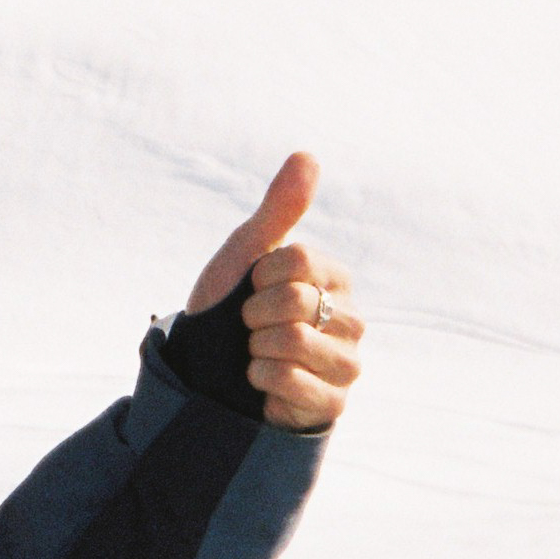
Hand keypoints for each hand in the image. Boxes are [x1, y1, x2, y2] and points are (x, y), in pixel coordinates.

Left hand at [185, 151, 360, 432]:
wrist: (207, 372)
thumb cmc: (230, 308)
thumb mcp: (247, 252)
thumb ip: (280, 208)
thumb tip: (308, 154)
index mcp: (335, 278)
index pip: (297, 260)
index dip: (258, 275)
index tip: (251, 288)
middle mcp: (352, 320)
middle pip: (295, 300)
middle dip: (255, 313)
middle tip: (251, 326)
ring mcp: (347, 364)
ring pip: (294, 342)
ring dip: (257, 348)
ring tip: (258, 353)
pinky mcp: (334, 403)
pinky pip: (291, 382)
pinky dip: (260, 380)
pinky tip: (262, 382)